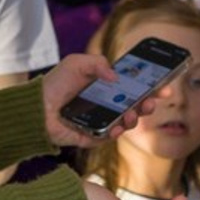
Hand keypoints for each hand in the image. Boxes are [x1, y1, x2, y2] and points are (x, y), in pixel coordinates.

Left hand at [42, 53, 156, 149]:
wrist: (35, 107)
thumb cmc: (54, 84)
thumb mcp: (76, 63)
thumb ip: (97, 63)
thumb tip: (117, 76)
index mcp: (106, 87)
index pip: (134, 87)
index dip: (150, 87)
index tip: (164, 86)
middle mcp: (106, 105)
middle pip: (135, 106)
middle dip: (147, 104)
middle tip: (151, 102)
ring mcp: (101, 121)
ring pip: (126, 123)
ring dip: (134, 119)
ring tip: (131, 115)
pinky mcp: (92, 136)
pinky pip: (110, 137)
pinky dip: (117, 132)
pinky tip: (118, 127)